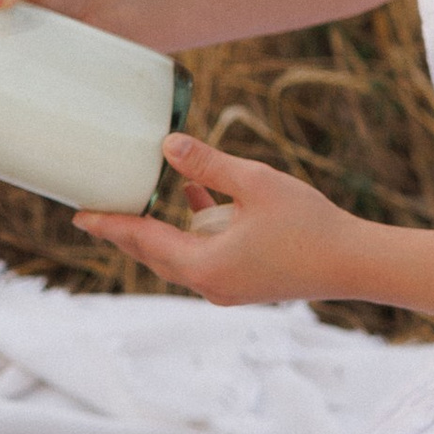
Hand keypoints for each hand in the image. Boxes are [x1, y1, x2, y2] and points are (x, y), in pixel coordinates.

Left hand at [75, 132, 364, 306]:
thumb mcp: (255, 183)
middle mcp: (209, 284)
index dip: (109, 224)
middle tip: (96, 208)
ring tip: (138, 200)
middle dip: (125, 230)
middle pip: (153, 255)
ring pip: (177, 257)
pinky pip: (203, 256)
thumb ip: (209, 164)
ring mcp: (227, 288)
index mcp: (204, 265)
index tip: (78, 214)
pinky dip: (192, 231)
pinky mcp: (244, 283)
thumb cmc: (309, 224)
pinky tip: (196, 198)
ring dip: (158, 230)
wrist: (355, 265)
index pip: (142, 241)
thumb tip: (166, 145)